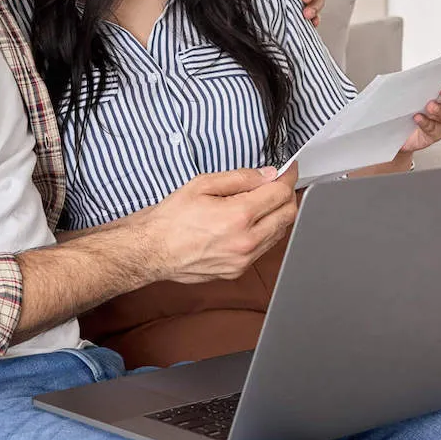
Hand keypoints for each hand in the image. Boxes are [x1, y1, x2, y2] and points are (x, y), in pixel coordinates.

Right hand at [137, 166, 297, 283]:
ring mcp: (243, 260)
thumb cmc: (170, 219)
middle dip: (288, 194)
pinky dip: (266, 231)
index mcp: (239, 216)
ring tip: (264, 200)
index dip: (288, 176)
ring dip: (278, 214)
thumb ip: (240, 178)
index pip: (280, 193)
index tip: (288, 168)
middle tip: (279, 182)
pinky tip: (252, 221)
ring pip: (279, 233)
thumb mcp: (202, 185)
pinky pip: (264, 248)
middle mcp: (246, 241)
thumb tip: (267, 175)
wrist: (152, 251)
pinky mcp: (237, 271)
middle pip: (288, 214)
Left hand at [400, 71, 440, 153]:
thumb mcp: (407, 92)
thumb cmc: (404, 108)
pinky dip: (426, 122)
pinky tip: (418, 117)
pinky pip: (433, 129)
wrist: (395, 131)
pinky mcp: (433, 134)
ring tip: (430, 106)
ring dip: (440, 110)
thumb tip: (410, 76)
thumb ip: (413, 83)